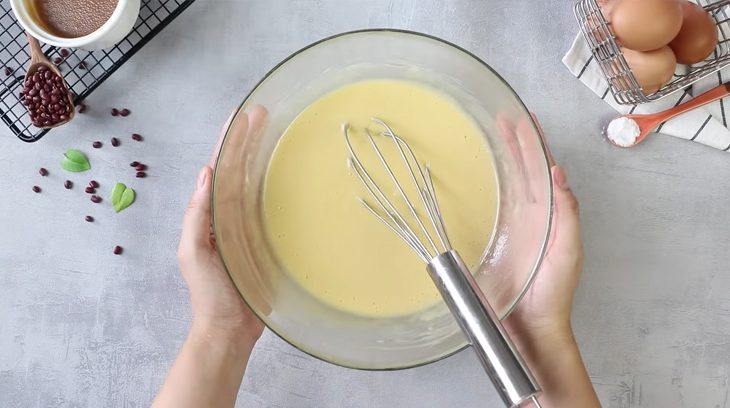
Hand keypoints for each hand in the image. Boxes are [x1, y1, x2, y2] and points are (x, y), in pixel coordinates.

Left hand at [177, 107, 266, 344]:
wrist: (229, 328)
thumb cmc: (209, 294)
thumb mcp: (193, 254)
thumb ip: (196, 217)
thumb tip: (205, 174)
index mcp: (208, 213)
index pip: (218, 167)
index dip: (228, 140)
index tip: (241, 114)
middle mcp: (227, 213)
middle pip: (238, 167)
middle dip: (248, 138)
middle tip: (265, 111)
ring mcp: (246, 225)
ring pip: (254, 181)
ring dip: (262, 154)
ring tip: (276, 130)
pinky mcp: (263, 238)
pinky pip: (270, 205)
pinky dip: (276, 184)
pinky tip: (287, 172)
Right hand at [495, 115, 597, 406]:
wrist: (532, 322)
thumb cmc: (554, 291)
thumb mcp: (568, 250)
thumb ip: (567, 212)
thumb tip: (557, 173)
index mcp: (552, 213)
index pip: (544, 168)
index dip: (536, 143)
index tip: (526, 118)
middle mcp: (535, 214)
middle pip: (527, 169)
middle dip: (519, 141)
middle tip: (506, 117)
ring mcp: (516, 225)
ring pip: (513, 181)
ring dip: (507, 155)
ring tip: (498, 132)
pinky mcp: (498, 238)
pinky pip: (496, 202)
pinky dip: (493, 182)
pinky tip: (487, 171)